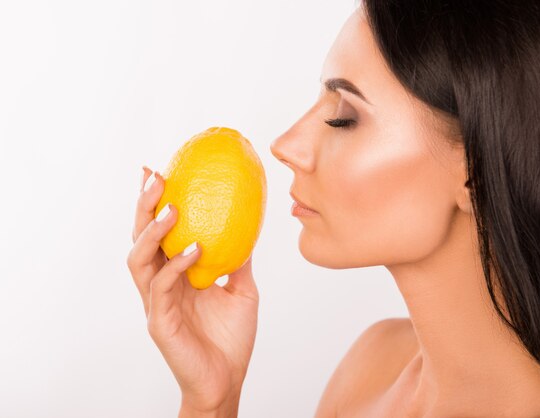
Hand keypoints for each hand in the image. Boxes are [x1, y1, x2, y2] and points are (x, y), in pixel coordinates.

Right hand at [126, 166, 258, 413]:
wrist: (227, 380)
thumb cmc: (230, 338)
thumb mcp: (241, 290)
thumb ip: (238, 262)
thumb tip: (248, 229)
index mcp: (175, 275)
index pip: (158, 233)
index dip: (153, 204)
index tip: (157, 171)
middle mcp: (160, 284)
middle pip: (140, 238)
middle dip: (143, 206)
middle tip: (154, 177)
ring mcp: (156, 302)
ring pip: (139, 260)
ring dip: (153, 231)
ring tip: (172, 208)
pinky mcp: (159, 321)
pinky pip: (163, 287)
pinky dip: (177, 264)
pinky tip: (195, 248)